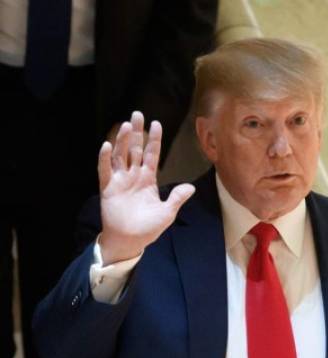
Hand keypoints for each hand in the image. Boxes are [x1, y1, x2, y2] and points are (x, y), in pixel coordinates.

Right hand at [98, 111, 194, 264]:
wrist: (130, 241)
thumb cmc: (148, 228)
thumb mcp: (167, 212)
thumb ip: (177, 198)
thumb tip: (191, 187)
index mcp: (148, 180)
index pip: (152, 155)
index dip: (154, 140)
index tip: (156, 124)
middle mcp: (134, 176)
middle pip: (135, 149)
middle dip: (137, 132)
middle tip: (137, 114)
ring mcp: (120, 181)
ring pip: (120, 156)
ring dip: (122, 140)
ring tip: (126, 125)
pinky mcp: (108, 188)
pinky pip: (105, 171)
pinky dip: (104, 158)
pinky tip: (106, 145)